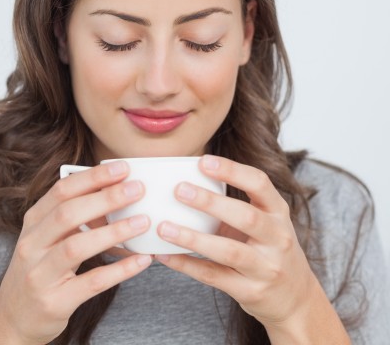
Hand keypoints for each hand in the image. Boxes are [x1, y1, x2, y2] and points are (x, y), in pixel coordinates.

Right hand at [0, 161, 150, 344]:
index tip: (122, 168)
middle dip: (105, 198)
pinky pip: (91, 283)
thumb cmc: (41, 266)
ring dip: (114, 232)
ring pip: (77, 247)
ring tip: (143, 222)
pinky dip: (119, 270)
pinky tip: (142, 259)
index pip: (61, 191)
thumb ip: (74, 215)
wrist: (15, 316)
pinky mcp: (55, 302)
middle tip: (137, 189)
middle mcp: (32, 244)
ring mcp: (40, 274)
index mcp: (34, 222)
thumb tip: (116, 191)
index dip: (92, 177)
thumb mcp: (48, 236)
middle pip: (68, 214)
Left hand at [155, 155, 318, 330]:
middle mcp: (278, 238)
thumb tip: (185, 181)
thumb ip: (234, 204)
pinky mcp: (251, 292)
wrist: (295, 298)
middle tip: (179, 190)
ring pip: (229, 250)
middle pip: (246, 216)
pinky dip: (187, 265)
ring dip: (193, 238)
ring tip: (164, 228)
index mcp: (278, 212)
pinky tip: (165, 256)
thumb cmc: (268, 248)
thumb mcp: (264, 221)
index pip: (260, 184)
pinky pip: (214, 276)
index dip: (232, 170)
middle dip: (210, 202)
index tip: (203, 161)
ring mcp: (266, 267)